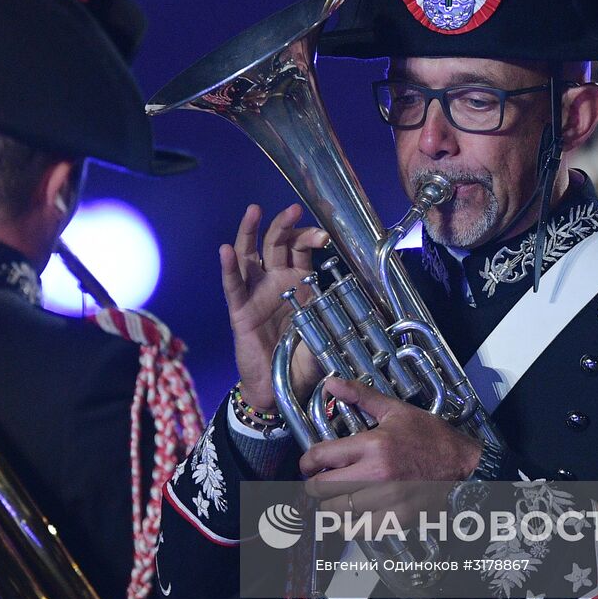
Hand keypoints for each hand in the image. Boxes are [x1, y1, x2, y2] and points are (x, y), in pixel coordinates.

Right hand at [220, 203, 327, 412]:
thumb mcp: (327, 332)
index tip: (323, 236)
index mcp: (297, 284)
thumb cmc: (303, 361)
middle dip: (284, 226)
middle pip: (275, 244)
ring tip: (254, 211)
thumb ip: (339, 317)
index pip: (300, 250)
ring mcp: (255, 294)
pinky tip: (226, 250)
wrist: (280, 389)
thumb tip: (371, 309)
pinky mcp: (239, 311)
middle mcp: (274, 282)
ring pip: (249, 255)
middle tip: (293, 210)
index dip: (309, 238)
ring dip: (250, 232)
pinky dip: (228, 268)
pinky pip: (233, 286)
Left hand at [299, 378, 482, 524]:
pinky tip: (351, 517)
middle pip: (322, 488)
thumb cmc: (430, 436)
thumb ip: (360, 396)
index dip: (307, 462)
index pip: (321, 457)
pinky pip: (360, 531)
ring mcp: (388, 499)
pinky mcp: (398, 518)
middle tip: (318, 481)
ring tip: (333, 498)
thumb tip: (332, 383)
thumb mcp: (395, 410)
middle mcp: (377, 474)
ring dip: (329, 506)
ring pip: (337, 512)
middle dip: (314, 485)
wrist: (464, 464)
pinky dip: (350, 526)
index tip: (307, 464)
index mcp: (373, 445)